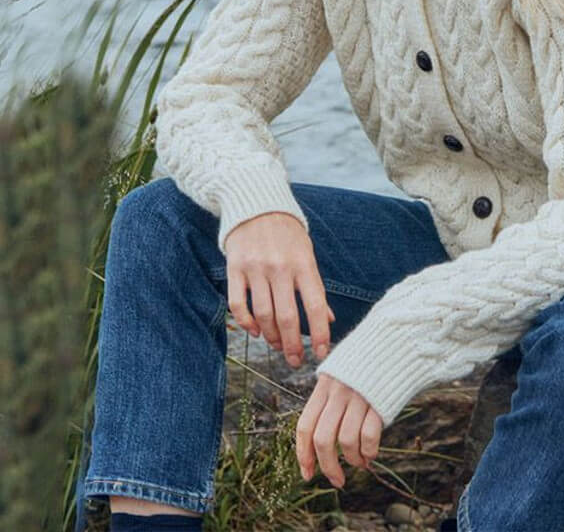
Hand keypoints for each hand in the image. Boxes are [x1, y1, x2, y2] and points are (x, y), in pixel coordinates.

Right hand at [225, 211, 335, 367]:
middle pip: (288, 316)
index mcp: (304, 263)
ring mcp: (256, 268)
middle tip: (295, 360)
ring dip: (271, 337)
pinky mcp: (234, 269)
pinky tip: (255, 332)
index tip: (322, 353)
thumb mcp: (307, 254)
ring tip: (277, 346)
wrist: (256, 203)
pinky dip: (246, 323)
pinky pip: (238, 304)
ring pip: (263, 315)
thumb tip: (329, 318)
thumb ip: (315, 286)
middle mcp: (280, 267)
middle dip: (293, 345)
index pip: (316, 305)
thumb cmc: (287, 233)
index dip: (320, 333)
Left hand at [296, 372, 383, 486]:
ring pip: (345, 441)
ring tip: (360, 462)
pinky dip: (369, 451)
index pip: (305, 426)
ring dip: (353, 459)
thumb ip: (328, 399)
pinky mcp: (379, 401)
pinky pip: (368, 436)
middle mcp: (338, 392)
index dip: (303, 454)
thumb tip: (320, 439)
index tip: (308, 474)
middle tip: (337, 480)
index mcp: (324, 385)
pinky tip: (372, 454)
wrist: (396, 340)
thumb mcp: (340, 372)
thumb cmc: (367, 362)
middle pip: (323, 439)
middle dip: (328, 466)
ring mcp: (359, 396)